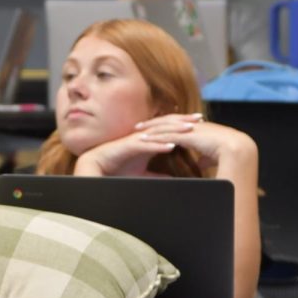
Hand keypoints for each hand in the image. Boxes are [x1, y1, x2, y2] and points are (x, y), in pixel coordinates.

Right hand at [72, 114, 201, 175]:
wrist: (96, 167)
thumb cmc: (117, 169)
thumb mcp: (142, 174)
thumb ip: (157, 175)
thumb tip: (172, 179)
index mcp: (148, 141)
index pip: (168, 130)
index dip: (184, 126)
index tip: (201, 124)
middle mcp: (143, 136)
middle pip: (166, 126)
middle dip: (183, 121)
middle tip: (200, 117)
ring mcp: (136, 140)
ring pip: (158, 132)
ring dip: (174, 130)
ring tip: (190, 128)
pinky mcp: (128, 146)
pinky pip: (146, 144)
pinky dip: (159, 145)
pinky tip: (171, 146)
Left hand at [134, 114, 255, 171]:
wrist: (239, 151)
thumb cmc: (231, 156)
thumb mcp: (216, 157)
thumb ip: (207, 159)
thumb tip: (203, 163)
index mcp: (202, 128)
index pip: (179, 123)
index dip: (167, 124)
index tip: (155, 126)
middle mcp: (195, 126)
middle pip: (170, 121)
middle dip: (154, 123)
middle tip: (140, 125)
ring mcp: (191, 130)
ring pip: (166, 127)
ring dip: (151, 128)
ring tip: (137, 130)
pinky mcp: (188, 136)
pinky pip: (168, 135)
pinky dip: (155, 137)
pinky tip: (144, 139)